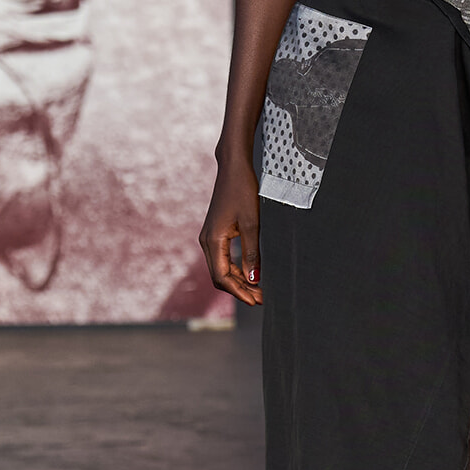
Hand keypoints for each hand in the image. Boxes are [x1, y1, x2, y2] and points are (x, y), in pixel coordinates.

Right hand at [199, 158, 261, 305]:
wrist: (234, 168)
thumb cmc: (243, 190)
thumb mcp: (253, 223)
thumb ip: (252, 253)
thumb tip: (254, 279)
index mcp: (213, 240)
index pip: (221, 277)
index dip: (239, 292)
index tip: (256, 301)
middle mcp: (207, 241)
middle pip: (220, 276)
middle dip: (240, 289)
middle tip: (262, 298)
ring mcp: (210, 237)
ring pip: (221, 269)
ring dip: (239, 281)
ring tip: (259, 290)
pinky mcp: (216, 233)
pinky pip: (223, 258)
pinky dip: (236, 269)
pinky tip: (251, 274)